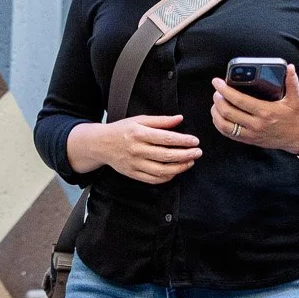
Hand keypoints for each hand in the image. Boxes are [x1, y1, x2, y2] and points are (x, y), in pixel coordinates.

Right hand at [72, 114, 200, 185]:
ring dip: (179, 167)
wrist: (100, 144)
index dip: (182, 140)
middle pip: (166, 155)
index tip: (195, 140)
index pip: (165, 138)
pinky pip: (153, 179)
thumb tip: (179, 119)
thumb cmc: (122, 130)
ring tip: (190, 162)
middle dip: (185, 155)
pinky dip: (167, 177)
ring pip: (161, 170)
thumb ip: (160, 121)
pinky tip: (176, 171)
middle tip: (198, 152)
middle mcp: (136, 150)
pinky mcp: (133, 174)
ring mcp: (134, 164)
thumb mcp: (139, 120)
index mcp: (138, 134)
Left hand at [211, 65, 298, 153]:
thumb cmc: (296, 118)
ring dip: (216, 113)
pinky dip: (220, 125)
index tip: (217, 82)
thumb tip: (290, 68)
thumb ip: (292, 82)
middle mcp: (256, 124)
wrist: (298, 138)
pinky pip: (229, 134)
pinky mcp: (249, 140)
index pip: (239, 100)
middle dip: (218, 100)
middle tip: (217, 91)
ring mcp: (251, 134)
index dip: (225, 90)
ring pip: (225, 126)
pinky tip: (219, 116)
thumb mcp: (296, 99)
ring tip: (216, 103)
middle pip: (228, 112)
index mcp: (265, 112)